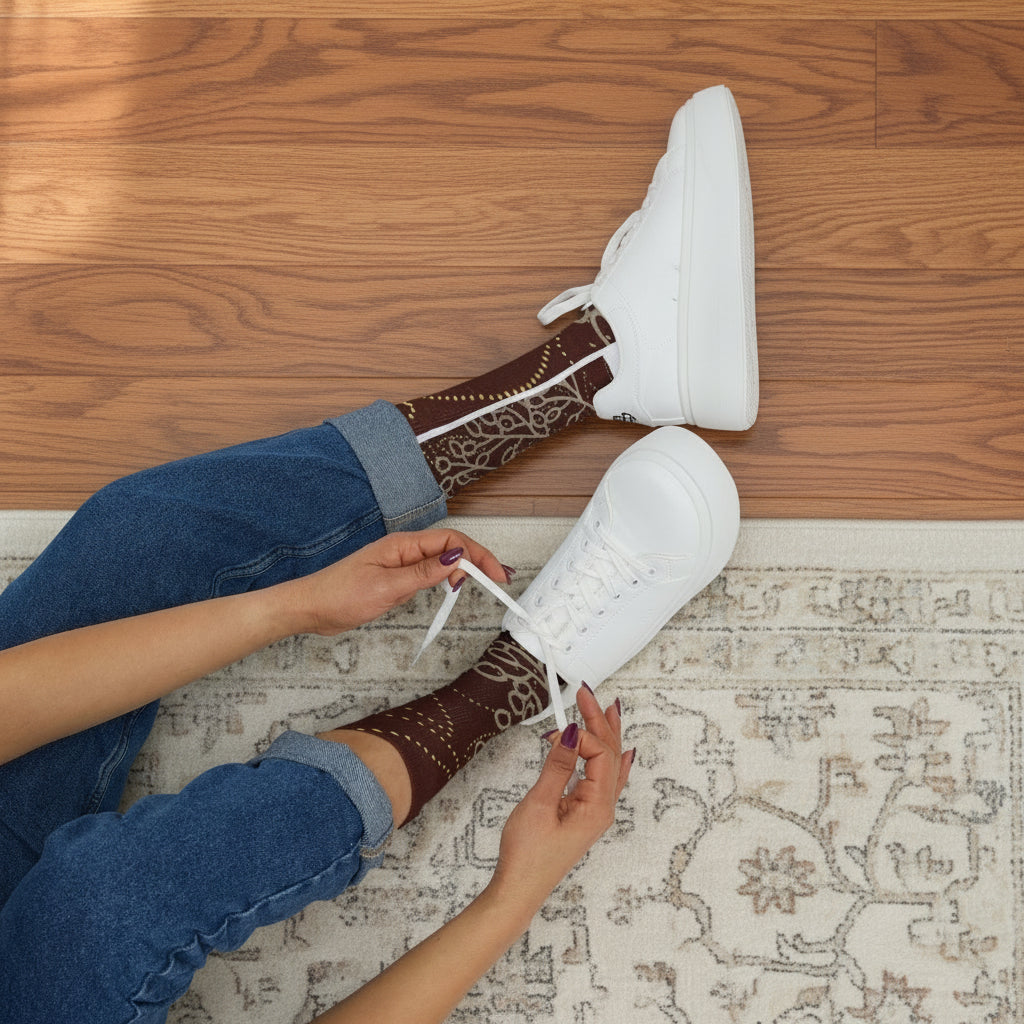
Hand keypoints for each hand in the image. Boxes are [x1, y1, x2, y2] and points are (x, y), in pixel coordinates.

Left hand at [288, 528, 509, 635]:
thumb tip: (456, 559)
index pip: (451, 541)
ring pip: (442, 559)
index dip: (477, 556)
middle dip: (478, 559)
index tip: (493, 575)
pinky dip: (447, 578)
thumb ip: (423, 573)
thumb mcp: (386, 587)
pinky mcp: (396, 577)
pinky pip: (429, 572)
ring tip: (484, 582)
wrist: (311, 608)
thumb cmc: (339, 595)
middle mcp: (404, 550)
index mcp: (403, 545)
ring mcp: (400, 563)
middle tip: (499, 580)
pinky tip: (454, 587)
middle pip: (452, 547)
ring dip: (465, 568)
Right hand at [489, 686, 633, 909]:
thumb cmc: (527, 856)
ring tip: (605, 709)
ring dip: (605, 735)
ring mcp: (595, 811)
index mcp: (597, 806)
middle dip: (599, 722)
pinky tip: (617, 750)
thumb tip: (569, 733)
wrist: (519, 889)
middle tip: (587, 693)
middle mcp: (602, 808)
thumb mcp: (539, 804)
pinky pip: (604, 778)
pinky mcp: (584, 814)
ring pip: (609, 764)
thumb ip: (557, 766)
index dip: (581, 735)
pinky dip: (607, 758)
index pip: (601, 754)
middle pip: (610, 754)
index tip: (554, 730)